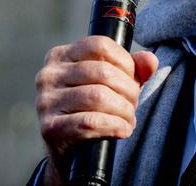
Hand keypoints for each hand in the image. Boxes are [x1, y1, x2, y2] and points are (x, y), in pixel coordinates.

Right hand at [34, 36, 158, 184]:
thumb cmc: (88, 110)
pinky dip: (116, 126)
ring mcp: (46, 101)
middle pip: (103, 72)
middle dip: (128, 90)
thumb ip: (132, 69)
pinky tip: (122, 130)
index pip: (100, 45)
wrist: (64, 151)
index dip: (125, 62)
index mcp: (60, 56)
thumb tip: (149, 60)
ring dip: (124, 110)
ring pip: (99, 97)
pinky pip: (92, 122)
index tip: (132, 79)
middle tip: (133, 104)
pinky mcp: (50, 128)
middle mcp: (48, 75)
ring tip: (128, 118)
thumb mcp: (108, 84)